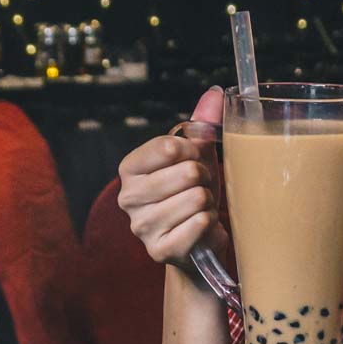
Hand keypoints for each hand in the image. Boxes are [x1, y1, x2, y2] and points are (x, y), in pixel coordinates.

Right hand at [117, 87, 225, 268]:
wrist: (197, 241)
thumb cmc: (193, 193)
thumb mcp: (196, 156)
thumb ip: (202, 123)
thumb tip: (215, 93)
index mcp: (130, 168)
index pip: (169, 147)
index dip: (194, 153)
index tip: (194, 163)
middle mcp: (128, 197)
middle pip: (187, 173)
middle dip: (204, 180)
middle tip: (200, 190)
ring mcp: (141, 226)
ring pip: (196, 199)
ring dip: (208, 204)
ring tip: (200, 209)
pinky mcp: (159, 250)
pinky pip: (198, 225)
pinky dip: (209, 224)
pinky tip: (201, 228)